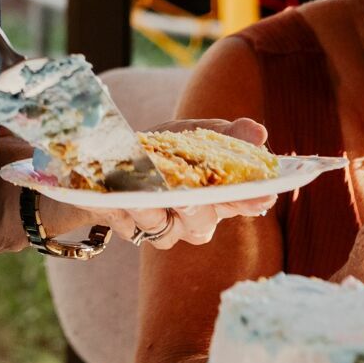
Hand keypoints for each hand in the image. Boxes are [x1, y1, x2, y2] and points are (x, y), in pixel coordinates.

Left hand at [41, 118, 277, 248]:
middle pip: (204, 222)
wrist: (100, 161)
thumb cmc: (156, 150)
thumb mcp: (187, 134)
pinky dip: (127, 209)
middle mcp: (191, 216)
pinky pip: (131, 224)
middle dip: (202, 209)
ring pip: (169, 230)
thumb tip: (258, 132)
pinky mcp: (129, 226)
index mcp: (213, 193)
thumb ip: (222, 135)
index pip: (242, 201)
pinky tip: (121, 198)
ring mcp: (161, 225)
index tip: (263, 194)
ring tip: (154, 194)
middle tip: (196, 196)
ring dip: (157, 210)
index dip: (253, 199)